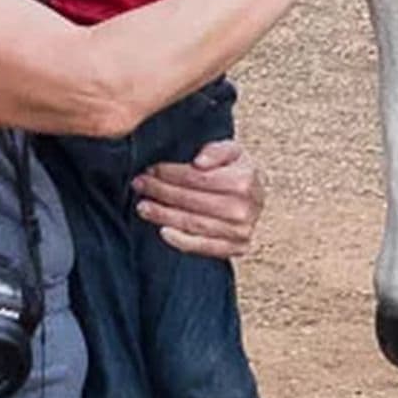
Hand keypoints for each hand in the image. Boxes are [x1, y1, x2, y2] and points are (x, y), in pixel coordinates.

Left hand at [133, 137, 264, 256]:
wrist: (256, 195)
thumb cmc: (238, 171)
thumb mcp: (232, 150)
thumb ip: (216, 150)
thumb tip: (200, 162)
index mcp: (244, 181)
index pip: (197, 178)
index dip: (170, 174)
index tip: (151, 169)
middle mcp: (244, 208)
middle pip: (192, 201)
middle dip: (161, 192)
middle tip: (140, 185)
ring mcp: (241, 231)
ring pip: (193, 224)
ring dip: (164, 215)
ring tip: (143, 207)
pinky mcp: (237, 248)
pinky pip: (203, 247)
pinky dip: (181, 241)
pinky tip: (163, 231)